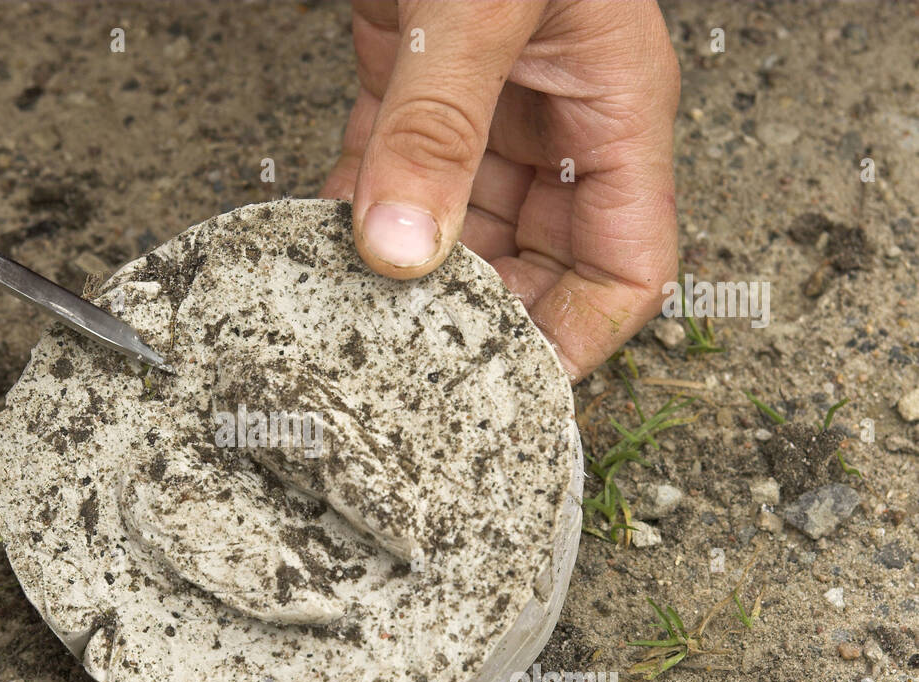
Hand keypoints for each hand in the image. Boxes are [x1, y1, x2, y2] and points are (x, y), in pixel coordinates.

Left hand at [321, 0, 679, 379]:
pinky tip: (318, 239)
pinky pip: (388, 172)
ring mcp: (482, 109)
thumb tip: (403, 248)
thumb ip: (439, 127)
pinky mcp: (409, 86)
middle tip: (409, 352)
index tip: (505, 384)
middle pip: (535, 263)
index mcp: (612, 112)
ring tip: (355, 307)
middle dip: (477, 312)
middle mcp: (553, 122)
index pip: (623, 267)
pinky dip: (354, 210)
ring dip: (405, 268)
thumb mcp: (481, 9)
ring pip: (454, 228)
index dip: (574, 337)